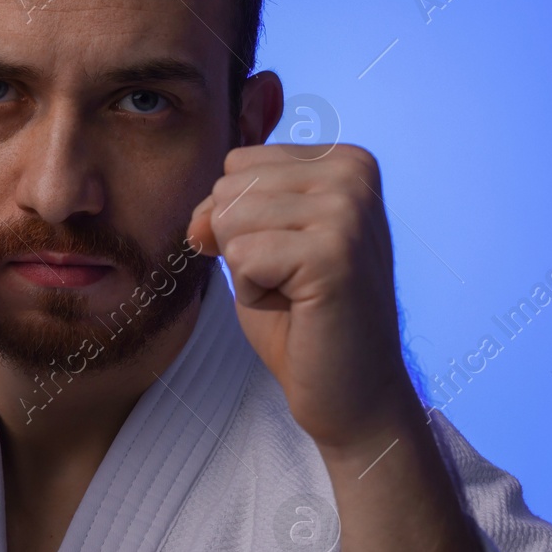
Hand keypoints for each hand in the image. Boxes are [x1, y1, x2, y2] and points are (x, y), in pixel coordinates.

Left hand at [186, 144, 410, 451]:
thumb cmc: (304, 318)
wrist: (353, 391)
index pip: (238, 164)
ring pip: (229, 217)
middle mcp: (353, 174)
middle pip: (230, 187)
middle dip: (240, 245)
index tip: (290, 257)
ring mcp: (348, 210)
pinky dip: (254, 293)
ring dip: (247, 270)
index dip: (241, 222)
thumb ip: (229, 209)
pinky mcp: (334, 253)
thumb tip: (198, 222)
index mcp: (344, 160)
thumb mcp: (260, 243)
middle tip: (292, 282)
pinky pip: (241, 255)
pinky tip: (297, 308)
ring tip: (295, 294)